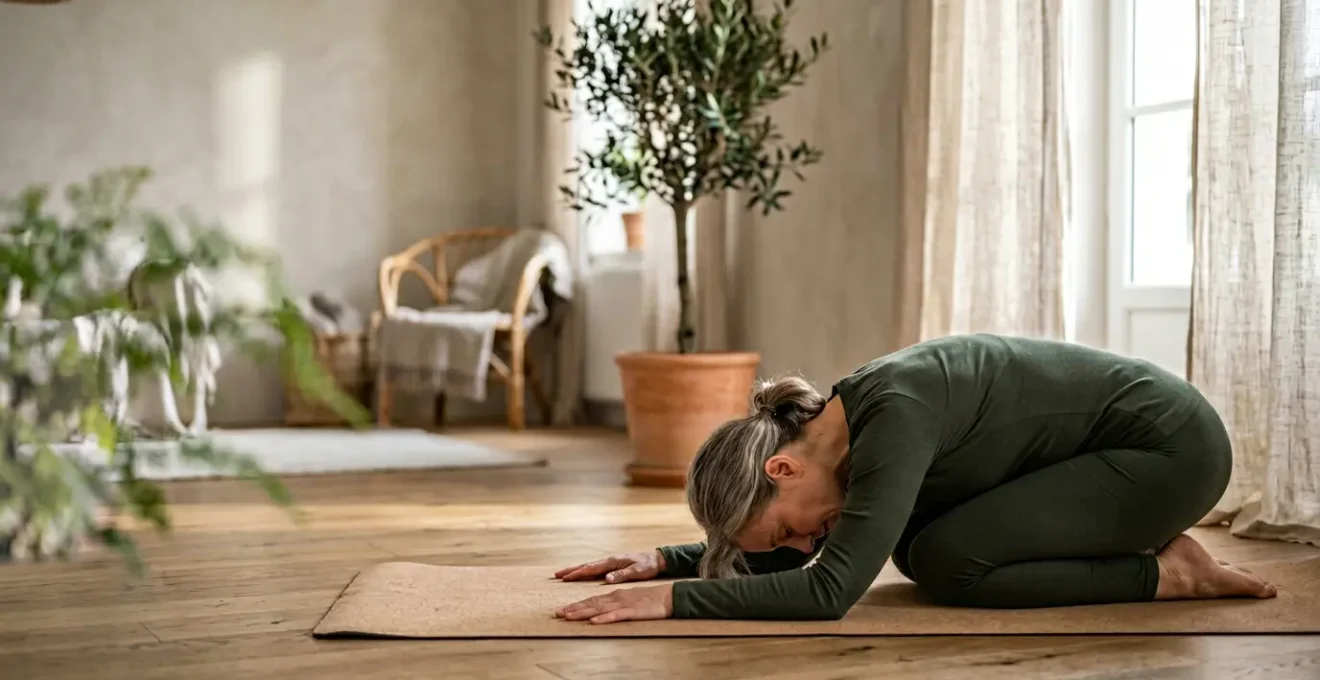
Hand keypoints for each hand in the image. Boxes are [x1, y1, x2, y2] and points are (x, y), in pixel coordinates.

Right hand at [553, 550, 665, 583]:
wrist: (656, 559)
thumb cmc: (647, 565)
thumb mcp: (637, 571)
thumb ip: (622, 575)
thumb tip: (607, 579)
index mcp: (613, 561)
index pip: (592, 568)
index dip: (578, 573)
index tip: (566, 577)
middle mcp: (609, 560)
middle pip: (586, 565)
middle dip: (571, 570)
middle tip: (556, 574)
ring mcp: (610, 562)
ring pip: (589, 566)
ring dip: (575, 570)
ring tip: (563, 574)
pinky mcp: (612, 565)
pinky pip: (594, 568)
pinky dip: (584, 570)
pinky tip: (580, 574)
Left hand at [555, 583, 673, 623]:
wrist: (668, 596)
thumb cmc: (649, 599)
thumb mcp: (629, 598)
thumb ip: (615, 603)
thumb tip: (601, 609)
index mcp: (615, 595)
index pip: (592, 599)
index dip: (577, 605)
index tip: (563, 610)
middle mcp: (616, 597)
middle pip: (591, 603)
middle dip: (574, 608)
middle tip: (558, 613)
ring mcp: (623, 604)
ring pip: (599, 609)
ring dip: (583, 612)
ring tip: (569, 616)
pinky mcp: (632, 612)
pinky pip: (616, 616)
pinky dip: (604, 618)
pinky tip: (594, 621)